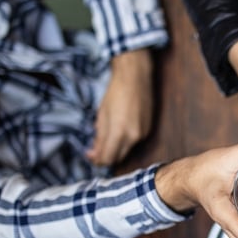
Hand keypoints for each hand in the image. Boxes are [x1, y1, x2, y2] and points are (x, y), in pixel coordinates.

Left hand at [87, 49, 153, 165]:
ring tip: (106, 135)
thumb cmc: (116, 92)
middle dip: (106, 156)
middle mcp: (134, 137)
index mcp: (120, 132)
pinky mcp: (148, 129)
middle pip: (118, 158)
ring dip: (115, 148)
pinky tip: (119, 129)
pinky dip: (124, 141)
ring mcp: (143, 134)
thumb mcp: (102, 115)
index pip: (108, 159)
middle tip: (94, 149)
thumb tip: (94, 153)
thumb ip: (99, 137)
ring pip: (126, 150)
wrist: (136, 77)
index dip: (97, 160)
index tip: (89, 155)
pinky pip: (134, 142)